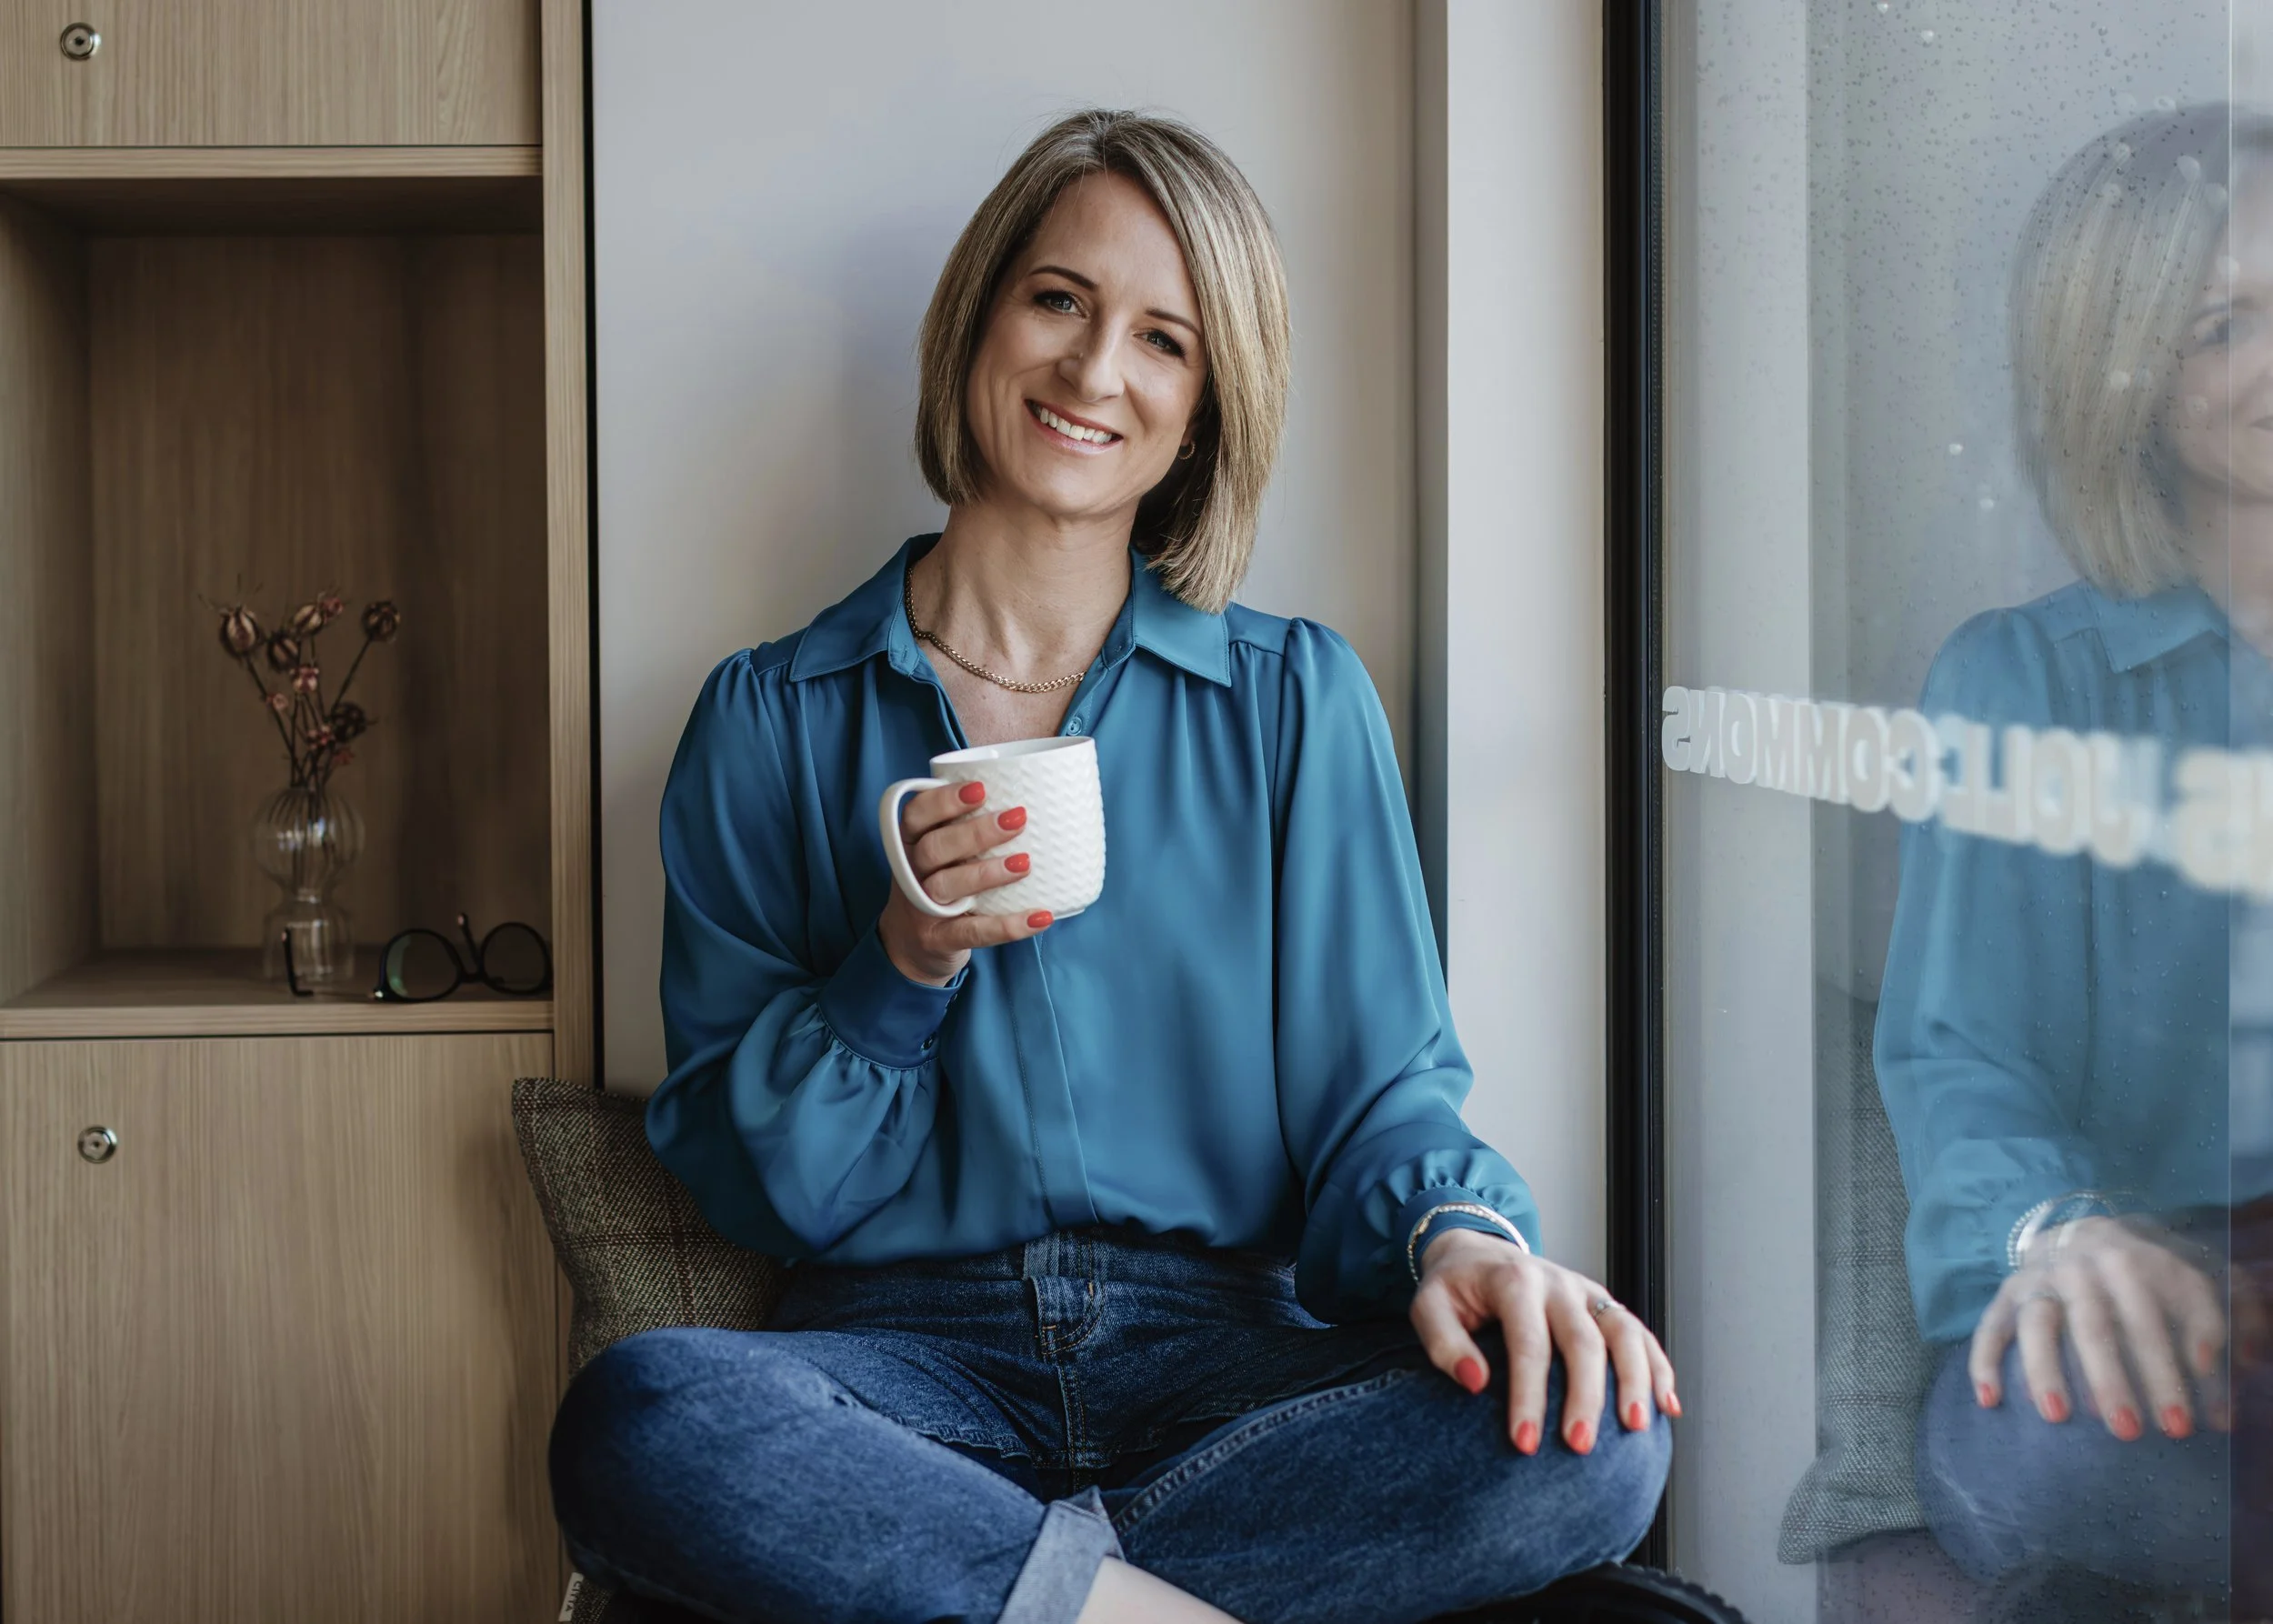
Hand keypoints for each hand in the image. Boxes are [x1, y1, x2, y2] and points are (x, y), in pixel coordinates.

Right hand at [877, 779, 1053, 984]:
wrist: (910, 948)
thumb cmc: (936, 887)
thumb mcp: (937, 857)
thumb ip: (961, 831)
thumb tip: (1023, 804)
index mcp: (910, 844)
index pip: (916, 815)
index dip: (944, 801)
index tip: (981, 789)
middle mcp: (911, 873)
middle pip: (934, 848)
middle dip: (976, 832)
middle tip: (1017, 819)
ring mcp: (921, 908)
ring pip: (947, 885)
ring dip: (987, 872)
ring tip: (1025, 862)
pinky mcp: (938, 939)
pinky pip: (972, 932)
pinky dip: (1008, 926)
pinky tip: (1040, 917)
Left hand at [1408, 1228, 1677, 1455]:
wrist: (1478, 1253)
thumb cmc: (1455, 1288)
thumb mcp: (1429, 1305)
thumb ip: (1443, 1341)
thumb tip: (1476, 1381)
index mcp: (1515, 1281)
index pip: (1528, 1342)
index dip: (1529, 1394)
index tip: (1525, 1442)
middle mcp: (1558, 1283)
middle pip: (1583, 1340)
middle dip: (1585, 1397)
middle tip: (1579, 1446)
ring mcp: (1586, 1292)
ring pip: (1625, 1330)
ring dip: (1635, 1379)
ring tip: (1636, 1425)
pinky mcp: (1604, 1305)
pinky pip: (1640, 1333)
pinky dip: (1659, 1367)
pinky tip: (1667, 1404)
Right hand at [1970, 1215, 2245, 1438]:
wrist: (2088, 1234)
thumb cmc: (2153, 1278)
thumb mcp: (2198, 1286)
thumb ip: (2222, 1326)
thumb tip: (2237, 1374)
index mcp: (2134, 1261)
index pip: (2152, 1320)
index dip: (2168, 1372)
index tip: (2186, 1425)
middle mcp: (2082, 1266)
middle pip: (2094, 1325)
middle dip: (2111, 1381)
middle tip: (2130, 1434)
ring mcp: (2040, 1279)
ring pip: (2038, 1324)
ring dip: (2045, 1370)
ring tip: (2057, 1418)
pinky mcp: (2008, 1294)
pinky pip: (1991, 1327)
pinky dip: (1985, 1361)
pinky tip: (1990, 1400)